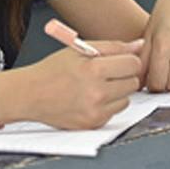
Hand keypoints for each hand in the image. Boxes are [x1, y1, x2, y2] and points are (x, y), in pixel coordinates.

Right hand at [21, 39, 143, 129]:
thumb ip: (113, 46)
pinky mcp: (93, 124)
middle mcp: (96, 92)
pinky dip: (108, 105)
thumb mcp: (79, 49)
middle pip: (133, 82)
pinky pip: (114, 112)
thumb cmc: (52, 70)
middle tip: (106, 73)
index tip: (120, 60)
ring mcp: (95, 111)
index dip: (127, 60)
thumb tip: (139, 45)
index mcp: (93, 69)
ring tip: (97, 86)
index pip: (133, 64)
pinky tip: (91, 98)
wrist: (30, 94)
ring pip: (127, 99)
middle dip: (123, 76)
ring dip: (117, 92)